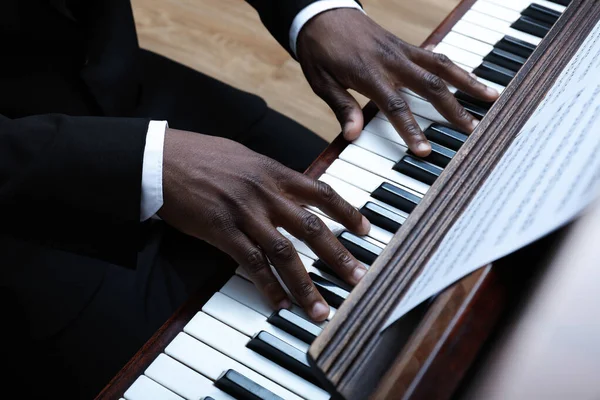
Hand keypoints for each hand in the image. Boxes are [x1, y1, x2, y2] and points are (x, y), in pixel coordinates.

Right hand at [158, 129, 370, 320]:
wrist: (161, 158)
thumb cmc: (201, 155)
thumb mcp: (244, 158)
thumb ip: (271, 177)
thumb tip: (291, 191)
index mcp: (273, 172)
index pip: (322, 192)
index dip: (347, 212)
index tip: (365, 230)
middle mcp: (265, 192)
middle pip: (311, 228)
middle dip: (338, 255)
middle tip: (358, 277)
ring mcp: (244, 213)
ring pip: (284, 253)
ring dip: (305, 285)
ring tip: (321, 309)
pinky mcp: (221, 231)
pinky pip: (251, 264)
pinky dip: (267, 288)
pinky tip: (278, 306)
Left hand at [297, 9, 499, 156]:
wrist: (321, 13)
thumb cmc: (319, 50)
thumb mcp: (322, 81)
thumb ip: (342, 107)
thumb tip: (353, 136)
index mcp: (368, 72)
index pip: (396, 106)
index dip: (412, 129)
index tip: (425, 150)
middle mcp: (391, 60)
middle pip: (430, 86)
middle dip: (453, 109)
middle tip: (473, 129)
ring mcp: (402, 50)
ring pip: (442, 66)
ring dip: (468, 82)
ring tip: (491, 98)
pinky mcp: (405, 44)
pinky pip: (436, 56)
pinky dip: (456, 68)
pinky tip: (471, 79)